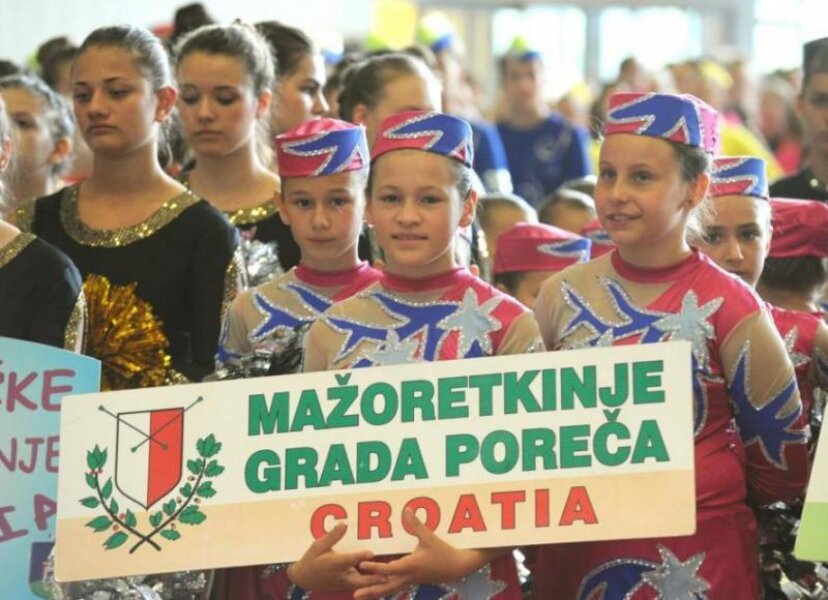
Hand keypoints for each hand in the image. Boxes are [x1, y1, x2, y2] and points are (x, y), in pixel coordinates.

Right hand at [287, 522, 386, 591]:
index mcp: (333, 564)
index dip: (360, 557)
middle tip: (386, 576)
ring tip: (390, 577)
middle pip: (359, 580)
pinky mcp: (348, 586)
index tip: (371, 553)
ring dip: (375, 582)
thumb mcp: (317, 546)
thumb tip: (344, 523)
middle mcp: (340, 576)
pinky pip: (361, 586)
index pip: (348, 560)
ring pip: (362, 585)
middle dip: (372, 579)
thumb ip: (332, 536)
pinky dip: (371, 583)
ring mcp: (344, 583)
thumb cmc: (311, 560)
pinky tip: (384, 578)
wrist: (303, 580)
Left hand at [353, 509, 506, 599]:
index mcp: (411, 565)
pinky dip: (384, 587)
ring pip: (389, 589)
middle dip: (370, 590)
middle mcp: (408, 576)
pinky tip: (374, 586)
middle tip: (355, 594)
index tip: (361, 565)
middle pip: (386, 587)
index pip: (389, 568)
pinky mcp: (412, 580)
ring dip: (375, 591)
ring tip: (360, 594)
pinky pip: (395, 586)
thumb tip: (407, 509)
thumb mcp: (429, 537)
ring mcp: (410, 580)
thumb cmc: (443, 552)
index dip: (375, 567)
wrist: (457, 568)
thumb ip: (417, 524)